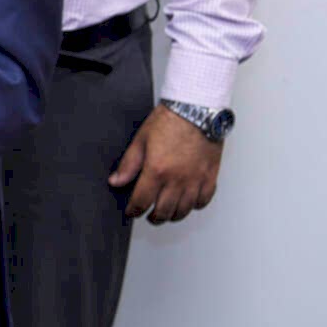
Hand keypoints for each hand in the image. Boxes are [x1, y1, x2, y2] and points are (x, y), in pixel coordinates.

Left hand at [109, 105, 223, 223]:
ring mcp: (195, 180)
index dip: (134, 210)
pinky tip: (188, 202)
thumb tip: (116, 181)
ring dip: (173, 215)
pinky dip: (194, 205)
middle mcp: (177, 180)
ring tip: (166, 212)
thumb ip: (128, 165)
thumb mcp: (140, 140)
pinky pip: (203, 200)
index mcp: (157, 171)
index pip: (142, 201)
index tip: (132, 211)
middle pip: (164, 211)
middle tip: (149, 216)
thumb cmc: (169, 120)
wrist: (196, 109)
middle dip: (153, 217)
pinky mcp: (210, 176)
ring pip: (184, 209)